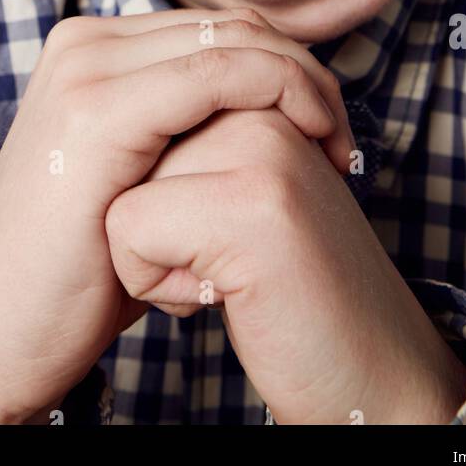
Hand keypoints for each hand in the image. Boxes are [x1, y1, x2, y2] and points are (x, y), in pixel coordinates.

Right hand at [0, 5, 349, 423]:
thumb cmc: (77, 276)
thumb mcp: (141, 183)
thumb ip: (184, 131)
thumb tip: (268, 109)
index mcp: (90, 48)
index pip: (220, 25)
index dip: (288, 65)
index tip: (329, 129)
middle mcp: (83, 43)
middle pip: (233, 25)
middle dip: (305, 72)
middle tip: (342, 141)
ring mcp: (84, 70)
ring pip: (238, 42)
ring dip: (305, 87)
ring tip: (334, 151)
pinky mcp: (99, 113)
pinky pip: (223, 76)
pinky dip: (284, 98)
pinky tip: (311, 149)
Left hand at [105, 105, 465, 423]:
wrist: (367, 373)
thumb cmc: (285, 293)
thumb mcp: (228, 193)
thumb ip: (186, 139)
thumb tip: (98, 115)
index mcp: (258, 92)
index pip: (141, 117)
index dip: (155, 194)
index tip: (224, 228)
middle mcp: (261, 104)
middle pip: (126, 153)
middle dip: (150, 217)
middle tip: (230, 256)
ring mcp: (260, 146)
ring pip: (121, 187)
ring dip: (151, 250)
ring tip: (227, 274)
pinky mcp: (249, 203)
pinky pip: (130, 230)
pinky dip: (156, 282)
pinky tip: (222, 296)